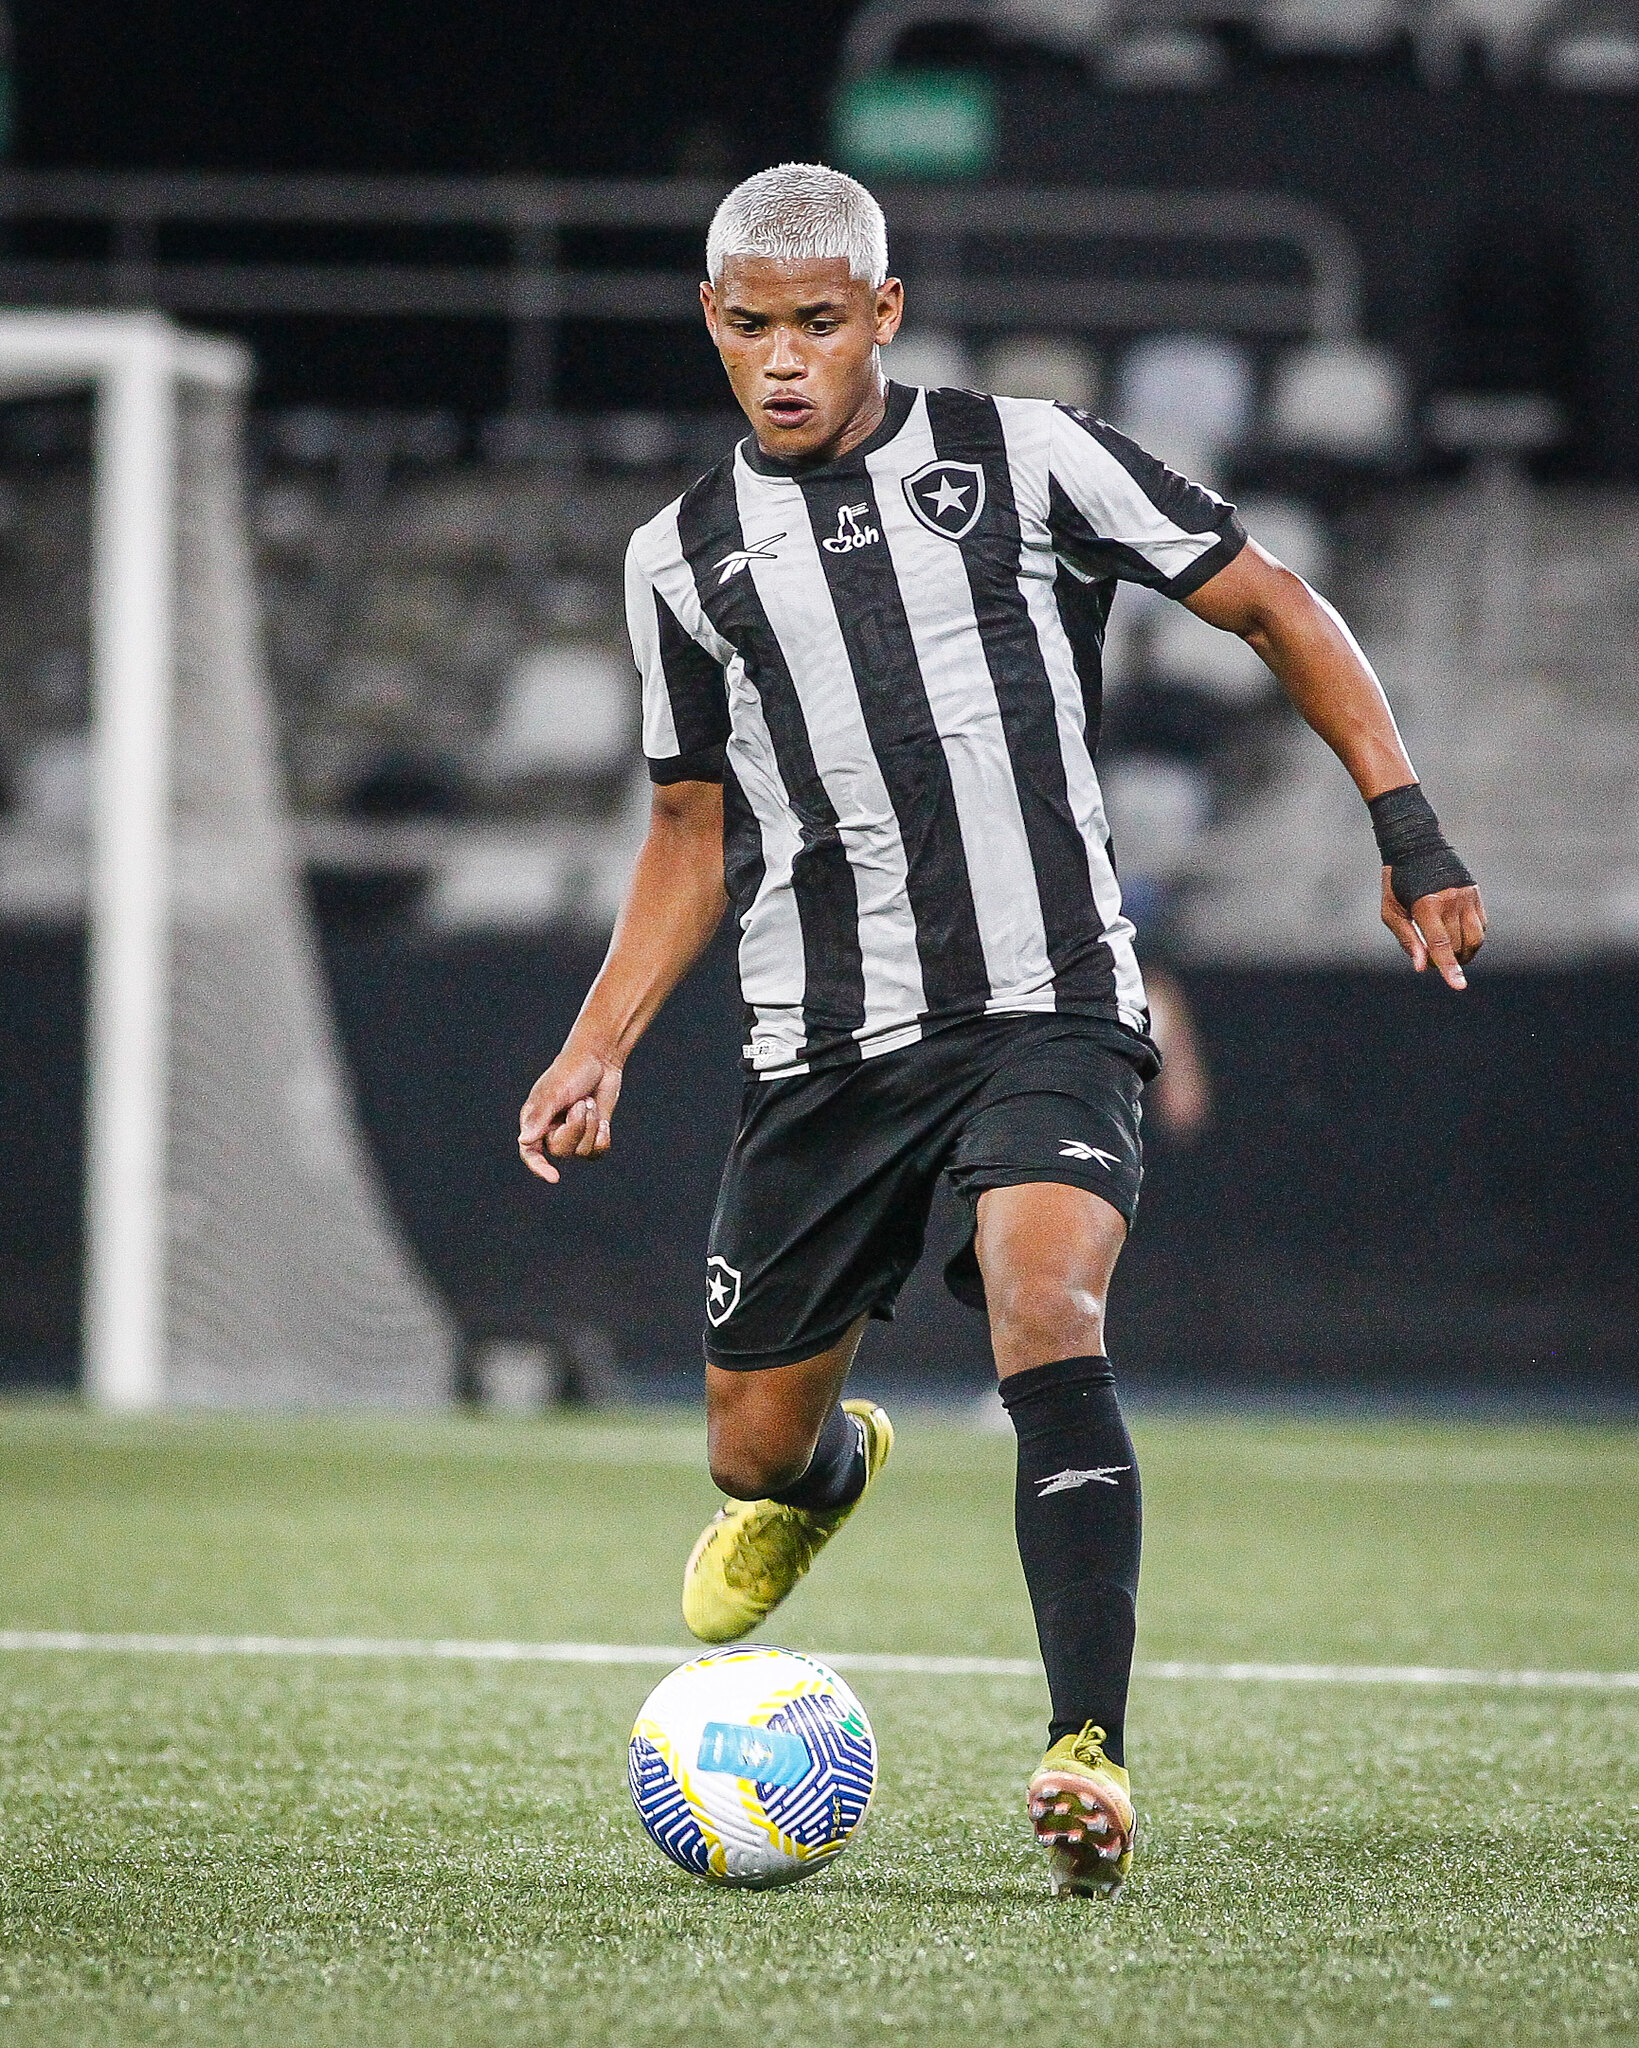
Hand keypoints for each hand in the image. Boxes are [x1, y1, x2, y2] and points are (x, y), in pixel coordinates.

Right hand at [518, 1046, 621, 1184]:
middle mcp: (551, 1131)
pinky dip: (602, 1137)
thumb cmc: (572, 1071)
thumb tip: (524, 1141)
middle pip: (561, 1151)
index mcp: (535, 1121)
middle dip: (577, 1128)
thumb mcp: (554, 1093)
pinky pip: (596, 1152)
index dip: (539, 1167)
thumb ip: (539, 1117)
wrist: (599, 1059)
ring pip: (582, 1152)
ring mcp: (572, 1134)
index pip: (530, 1153)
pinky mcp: (591, 1134)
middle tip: (583, 1103)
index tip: (553, 1177)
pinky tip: (603, 1121)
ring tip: (590, 1103)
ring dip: (591, 1127)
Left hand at [1380, 871, 1486, 990]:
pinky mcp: (1476, 894)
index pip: (1441, 944)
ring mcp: (1467, 896)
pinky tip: (1458, 937)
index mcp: (1427, 905)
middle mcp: (1451, 900)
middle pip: (1458, 945)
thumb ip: (1407, 939)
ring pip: (1476, 938)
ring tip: (1448, 953)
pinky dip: (1473, 938)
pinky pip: (1482, 926)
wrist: (1417, 846)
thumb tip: (1421, 967)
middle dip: (1447, 960)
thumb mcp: (1391, 910)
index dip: (1449, 968)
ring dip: (1465, 953)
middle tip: (1431, 960)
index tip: (1459, 986)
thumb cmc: (1397, 882)